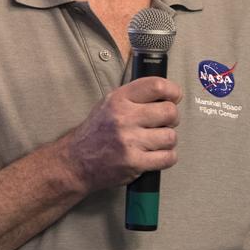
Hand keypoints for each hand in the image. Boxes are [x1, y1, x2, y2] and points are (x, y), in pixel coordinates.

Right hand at [65, 77, 182, 192]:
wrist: (75, 162)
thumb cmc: (97, 132)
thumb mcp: (109, 104)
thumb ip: (135, 97)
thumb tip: (167, 93)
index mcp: (119, 99)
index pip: (157, 86)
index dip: (172, 91)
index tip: (174, 98)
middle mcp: (123, 118)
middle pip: (170, 112)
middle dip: (172, 119)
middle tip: (163, 123)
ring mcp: (129, 141)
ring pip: (171, 136)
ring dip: (167, 140)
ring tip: (155, 141)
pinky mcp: (134, 163)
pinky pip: (168, 157)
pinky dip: (167, 157)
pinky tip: (156, 155)